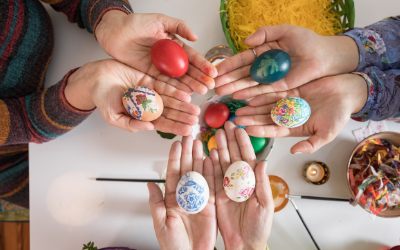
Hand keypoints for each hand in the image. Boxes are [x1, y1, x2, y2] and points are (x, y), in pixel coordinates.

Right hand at [65, 59, 199, 135]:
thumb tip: (149, 128)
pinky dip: (176, 88)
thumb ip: (130, 124)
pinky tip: (186, 93)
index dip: (175, 127)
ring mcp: (151, 92)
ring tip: (195, 108)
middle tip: (195, 119)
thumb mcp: (113, 117)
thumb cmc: (101, 98)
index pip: (162, 124)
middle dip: (183, 116)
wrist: (95, 78)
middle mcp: (149, 105)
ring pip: (171, 99)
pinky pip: (165, 84)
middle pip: (170, 112)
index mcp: (142, 116)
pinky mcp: (150, 79)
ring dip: (183, 104)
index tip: (188, 130)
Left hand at [95, 11, 217, 94]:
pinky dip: (175, 89)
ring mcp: (161, 69)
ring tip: (201, 91)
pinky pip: (164, 84)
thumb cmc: (136, 24)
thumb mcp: (160, 20)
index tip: (213, 72)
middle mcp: (170, 59)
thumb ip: (179, 26)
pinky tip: (185, 94)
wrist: (115, 33)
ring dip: (190, 86)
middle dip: (200, 78)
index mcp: (175, 46)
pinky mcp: (150, 76)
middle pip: (188, 71)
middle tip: (209, 86)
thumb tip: (196, 37)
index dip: (203, 65)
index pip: (192, 57)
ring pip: (178, 79)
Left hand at [147, 136, 216, 249]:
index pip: (173, 173)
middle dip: (188, 152)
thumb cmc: (173, 245)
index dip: (175, 158)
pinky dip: (212, 173)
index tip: (176, 143)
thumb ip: (156, 203)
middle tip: (190, 136)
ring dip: (200, 158)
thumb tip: (149, 184)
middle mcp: (186, 195)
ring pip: (200, 174)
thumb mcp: (161, 224)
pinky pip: (212, 186)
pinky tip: (211, 160)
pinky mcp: (211, 205)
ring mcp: (199, 199)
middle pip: (187, 169)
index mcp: (172, 198)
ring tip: (201, 143)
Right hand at [210, 122, 273, 249]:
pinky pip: (213, 177)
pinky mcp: (217, 195)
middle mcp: (240, 181)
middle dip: (229, 140)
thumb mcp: (265, 205)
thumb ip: (263, 183)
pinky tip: (208, 154)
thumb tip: (264, 162)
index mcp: (254, 181)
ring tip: (215, 135)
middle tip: (224, 125)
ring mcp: (228, 187)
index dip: (244, 142)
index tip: (239, 129)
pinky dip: (210, 165)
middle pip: (234, 156)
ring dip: (219, 148)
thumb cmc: (259, 227)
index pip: (248, 157)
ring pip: (222, 163)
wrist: (244, 244)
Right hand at [215, 24, 358, 98]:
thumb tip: (246, 41)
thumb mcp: (285, 31)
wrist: (325, 55)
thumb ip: (265, 34)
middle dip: (226, 79)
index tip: (214, 70)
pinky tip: (237, 95)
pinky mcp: (279, 88)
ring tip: (219, 92)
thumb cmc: (307, 41)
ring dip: (233, 87)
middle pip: (241, 74)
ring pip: (248, 83)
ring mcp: (270, 78)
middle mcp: (264, 66)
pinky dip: (249, 93)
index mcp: (263, 51)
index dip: (228, 65)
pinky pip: (262, 91)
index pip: (241, 59)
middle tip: (212, 85)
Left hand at [234, 74, 367, 153]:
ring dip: (252, 108)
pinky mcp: (290, 90)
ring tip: (239, 108)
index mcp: (296, 128)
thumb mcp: (327, 133)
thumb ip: (311, 144)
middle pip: (266, 119)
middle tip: (236, 120)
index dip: (261, 130)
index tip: (248, 130)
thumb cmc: (340, 114)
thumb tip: (295, 152)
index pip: (274, 131)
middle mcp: (289, 116)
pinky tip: (250, 96)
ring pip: (266, 106)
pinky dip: (262, 94)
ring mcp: (288, 103)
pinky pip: (273, 92)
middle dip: (251, 119)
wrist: (347, 92)